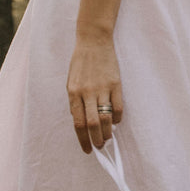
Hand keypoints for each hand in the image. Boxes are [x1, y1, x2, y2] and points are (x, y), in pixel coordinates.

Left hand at [67, 34, 123, 152]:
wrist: (94, 41)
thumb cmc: (80, 63)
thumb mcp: (71, 81)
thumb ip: (74, 101)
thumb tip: (79, 120)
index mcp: (73, 93)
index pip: (78, 123)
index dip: (82, 139)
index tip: (87, 149)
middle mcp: (87, 92)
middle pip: (92, 124)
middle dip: (96, 140)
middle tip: (99, 147)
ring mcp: (102, 89)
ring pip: (106, 118)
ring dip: (107, 133)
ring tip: (107, 138)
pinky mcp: (116, 84)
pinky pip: (118, 107)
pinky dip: (117, 118)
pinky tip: (115, 122)